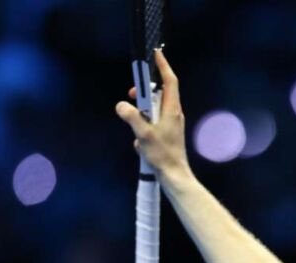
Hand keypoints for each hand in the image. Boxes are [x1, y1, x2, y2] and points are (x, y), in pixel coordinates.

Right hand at [115, 50, 190, 180]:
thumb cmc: (163, 155)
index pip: (170, 81)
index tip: (156, 54)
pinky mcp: (166, 134)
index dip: (163, 66)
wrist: (174, 176)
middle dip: (144, 91)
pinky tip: (140, 144)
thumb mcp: (143, 134)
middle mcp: (173, 114)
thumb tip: (121, 105)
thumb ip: (131, 117)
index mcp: (172, 109)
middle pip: (159, 93)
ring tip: (134, 125)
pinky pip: (151, 124)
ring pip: (153, 110)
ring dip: (141, 113)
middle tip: (132, 94)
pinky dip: (143, 129)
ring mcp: (171, 124)